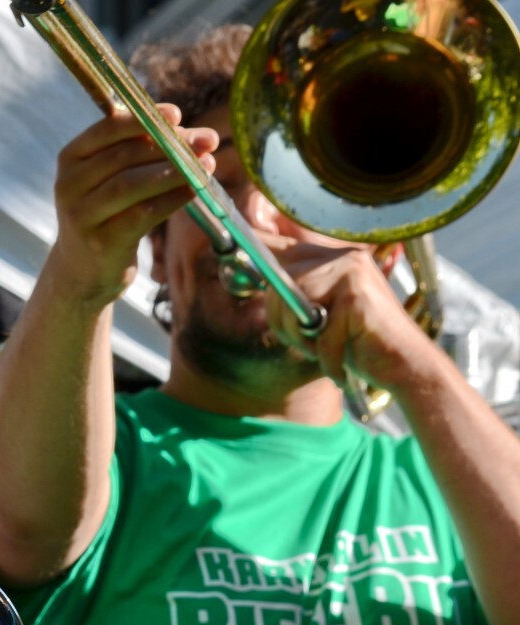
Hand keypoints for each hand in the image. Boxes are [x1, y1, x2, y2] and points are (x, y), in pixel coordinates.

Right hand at [46, 104, 217, 308]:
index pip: (107, 129)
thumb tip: (199, 137)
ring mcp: (81, 215)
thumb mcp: (112, 178)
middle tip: (206, 142)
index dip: (143, 119)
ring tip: (206, 166)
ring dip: (173, 172)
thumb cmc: (107, 213)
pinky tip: (193, 192)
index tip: (177, 115)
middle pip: (124, 156)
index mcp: (71, 158)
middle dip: (169, 145)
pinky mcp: (101, 241)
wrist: (83, 269)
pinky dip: (172, 200)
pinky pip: (142, 214)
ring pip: (131, 184)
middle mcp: (69, 184)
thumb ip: (144, 152)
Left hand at [264, 241, 445, 395]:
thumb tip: (246, 276)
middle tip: (307, 343)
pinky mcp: (359, 296)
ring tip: (325, 351)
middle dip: (283, 322)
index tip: (229, 249)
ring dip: (303, 340)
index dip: (255, 246)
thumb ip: (292, 298)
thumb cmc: (359, 345)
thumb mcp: (319, 318)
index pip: (284, 247)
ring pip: (294, 304)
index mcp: (333, 259)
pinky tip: (340, 366)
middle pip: (280, 282)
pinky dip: (327, 357)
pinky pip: (319, 332)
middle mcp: (344, 257)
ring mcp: (353, 272)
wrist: (406, 366)